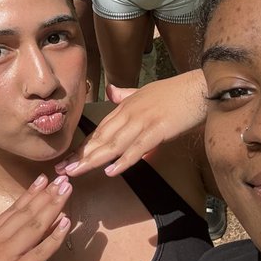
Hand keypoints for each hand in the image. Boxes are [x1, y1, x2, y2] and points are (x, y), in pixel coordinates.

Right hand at [0, 175, 71, 260]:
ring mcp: (6, 256)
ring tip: (66, 191)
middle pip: (26, 213)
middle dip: (46, 194)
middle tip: (62, 179)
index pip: (12, 211)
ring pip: (33, 226)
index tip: (42, 180)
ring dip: (53, 207)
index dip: (29, 194)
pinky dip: (54, 236)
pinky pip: (40, 251)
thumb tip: (19, 242)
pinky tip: (66, 224)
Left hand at [55, 72, 207, 176]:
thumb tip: (111, 91)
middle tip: (62, 170)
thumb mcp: (146, 91)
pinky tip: (110, 171)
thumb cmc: (176, 92)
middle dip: (81, 155)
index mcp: (126, 106)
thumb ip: (126, 94)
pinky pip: (137, 147)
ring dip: (93, 160)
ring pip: (113, 144)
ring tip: (76, 172)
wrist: (199, 87)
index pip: (100, 129)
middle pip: (101, 138)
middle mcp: (130, 113)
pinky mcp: (158, 129)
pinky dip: (123, 160)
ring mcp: (143, 121)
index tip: (68, 158)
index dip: (84, 146)